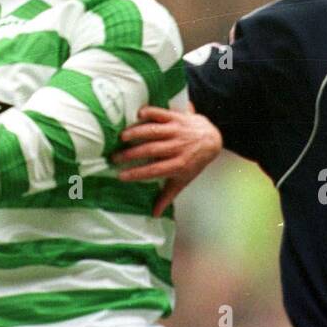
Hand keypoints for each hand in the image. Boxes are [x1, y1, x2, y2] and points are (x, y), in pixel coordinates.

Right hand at [113, 103, 222, 217]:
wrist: (212, 140)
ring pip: (155, 131)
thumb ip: (168, 196)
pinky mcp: (177, 117)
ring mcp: (177, 131)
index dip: (137, 173)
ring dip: (137, 132)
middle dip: (131, 154)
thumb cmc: (194, 162)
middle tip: (114, 157)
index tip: (121, 175)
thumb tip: (154, 213)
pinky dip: (151, 112)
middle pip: (151, 150)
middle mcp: (177, 147)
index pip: (154, 170)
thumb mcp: (183, 180)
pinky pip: (162, 113)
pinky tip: (138, 115)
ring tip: (122, 137)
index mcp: (179, 165)